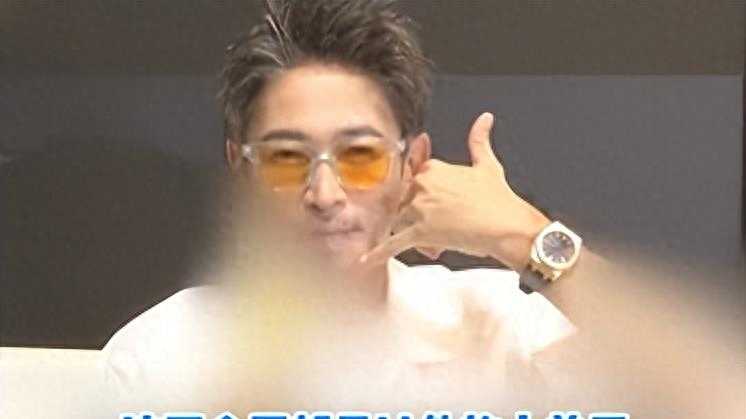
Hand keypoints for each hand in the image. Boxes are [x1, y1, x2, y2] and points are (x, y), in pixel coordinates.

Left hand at [359, 112, 550, 271]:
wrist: (507, 227)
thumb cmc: (499, 199)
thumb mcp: (487, 165)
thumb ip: (479, 140)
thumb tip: (484, 118)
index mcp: (433, 169)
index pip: (413, 182)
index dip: (426, 197)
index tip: (441, 207)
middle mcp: (421, 187)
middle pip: (404, 203)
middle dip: (419, 217)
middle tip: (445, 227)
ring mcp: (419, 210)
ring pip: (400, 222)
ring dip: (412, 235)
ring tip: (438, 244)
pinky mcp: (420, 233)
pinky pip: (393, 243)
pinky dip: (379, 253)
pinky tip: (366, 261)